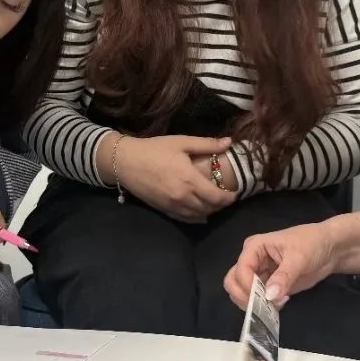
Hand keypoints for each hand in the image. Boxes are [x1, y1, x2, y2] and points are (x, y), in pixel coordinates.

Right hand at [116, 135, 235, 221]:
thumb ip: (206, 144)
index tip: (234, 193)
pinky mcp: (164, 210)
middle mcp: (183, 197)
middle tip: (225, 197)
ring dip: (209, 211)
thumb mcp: (181, 142)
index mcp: (190, 180)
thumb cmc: (154, 149)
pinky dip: (196, 218)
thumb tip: (229, 141)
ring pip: (198, 216)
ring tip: (214, 203)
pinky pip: (185, 219)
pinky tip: (200, 214)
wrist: (125, 162)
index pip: (217, 197)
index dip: (229, 198)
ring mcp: (173, 206)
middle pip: (209, 208)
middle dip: (221, 205)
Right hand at [224, 223, 335, 309]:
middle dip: (244, 296)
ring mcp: (259, 274)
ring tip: (275, 305)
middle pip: (233, 281)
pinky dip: (263, 306)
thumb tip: (269, 296)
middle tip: (263, 306)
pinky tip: (280, 304)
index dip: (247, 285)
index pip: (241, 269)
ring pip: (241, 292)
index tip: (263, 298)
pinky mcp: (268, 286)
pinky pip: (257, 299)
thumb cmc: (313, 244)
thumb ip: (284, 276)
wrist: (330, 249)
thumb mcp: (299, 257)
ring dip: (253, 303)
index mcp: (255, 247)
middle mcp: (252, 260)